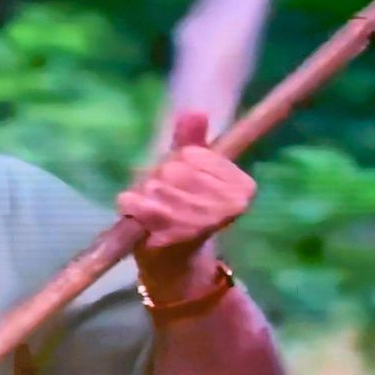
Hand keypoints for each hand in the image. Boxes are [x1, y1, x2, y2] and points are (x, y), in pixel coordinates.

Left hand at [118, 111, 254, 258]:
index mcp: (243, 187)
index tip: (180, 183)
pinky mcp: (174, 236)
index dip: (178, 164)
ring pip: (156, 185)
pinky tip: (138, 215)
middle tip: (160, 198)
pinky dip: (132, 207)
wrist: (174, 264)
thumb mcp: (192, 173)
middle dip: (159, 179)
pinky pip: (141, 206)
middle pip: (175, 168)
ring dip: (143, 194)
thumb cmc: (183, 213)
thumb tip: (194, 111)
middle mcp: (229, 203)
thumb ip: (193, 142)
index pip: (196, 154)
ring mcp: (203, 220)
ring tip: (150, 209)